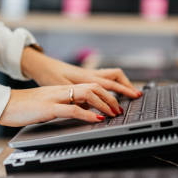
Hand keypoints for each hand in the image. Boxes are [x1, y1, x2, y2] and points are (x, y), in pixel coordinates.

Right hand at [0, 83, 123, 126]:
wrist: (4, 105)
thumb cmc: (22, 107)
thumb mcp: (47, 105)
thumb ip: (62, 106)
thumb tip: (79, 113)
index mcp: (60, 89)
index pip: (89, 85)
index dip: (104, 93)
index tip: (114, 104)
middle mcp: (60, 90)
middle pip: (92, 87)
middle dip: (109, 97)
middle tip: (118, 109)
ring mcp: (55, 98)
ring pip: (86, 94)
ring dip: (103, 104)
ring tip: (112, 113)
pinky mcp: (48, 108)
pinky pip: (73, 109)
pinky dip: (88, 114)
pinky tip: (96, 119)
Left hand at [20, 47, 141, 98]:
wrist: (41, 66)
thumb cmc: (49, 76)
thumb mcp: (63, 90)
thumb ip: (78, 100)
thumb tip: (92, 111)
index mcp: (87, 78)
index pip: (111, 85)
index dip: (124, 92)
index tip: (134, 98)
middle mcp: (90, 74)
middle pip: (116, 76)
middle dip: (127, 86)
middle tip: (136, 95)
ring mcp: (88, 73)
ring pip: (111, 75)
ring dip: (121, 83)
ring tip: (127, 93)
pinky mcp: (84, 75)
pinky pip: (103, 78)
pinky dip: (111, 83)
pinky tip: (110, 90)